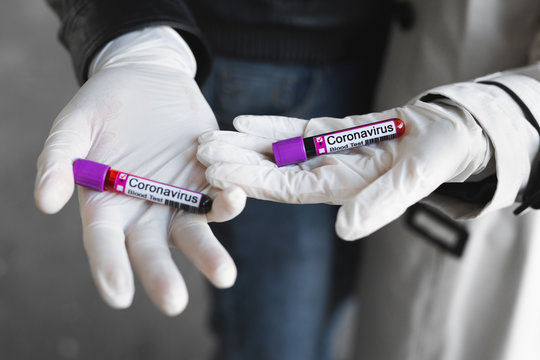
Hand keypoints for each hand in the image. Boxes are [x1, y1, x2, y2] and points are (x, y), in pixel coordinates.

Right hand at [35, 26, 245, 314]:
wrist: (148, 79)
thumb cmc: (104, 105)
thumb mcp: (74, 125)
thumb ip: (58, 159)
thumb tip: (44, 201)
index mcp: (107, 205)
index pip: (105, 244)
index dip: (110, 268)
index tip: (119, 295)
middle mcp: (145, 210)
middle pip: (153, 250)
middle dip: (163, 276)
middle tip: (174, 302)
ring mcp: (180, 198)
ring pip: (194, 233)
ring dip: (209, 254)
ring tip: (224, 275)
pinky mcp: (207, 179)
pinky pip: (220, 197)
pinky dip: (229, 201)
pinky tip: (234, 198)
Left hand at [197, 100, 490, 239]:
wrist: (450, 133)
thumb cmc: (439, 158)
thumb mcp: (415, 179)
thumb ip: (381, 203)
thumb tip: (344, 229)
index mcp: (342, 188)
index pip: (287, 187)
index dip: (251, 181)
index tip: (216, 174)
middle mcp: (328, 172)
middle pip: (274, 168)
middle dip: (236, 161)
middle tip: (199, 151)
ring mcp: (328, 151)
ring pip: (279, 148)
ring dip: (245, 143)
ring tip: (210, 136)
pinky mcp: (334, 131)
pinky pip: (297, 128)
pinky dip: (271, 124)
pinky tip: (243, 120)